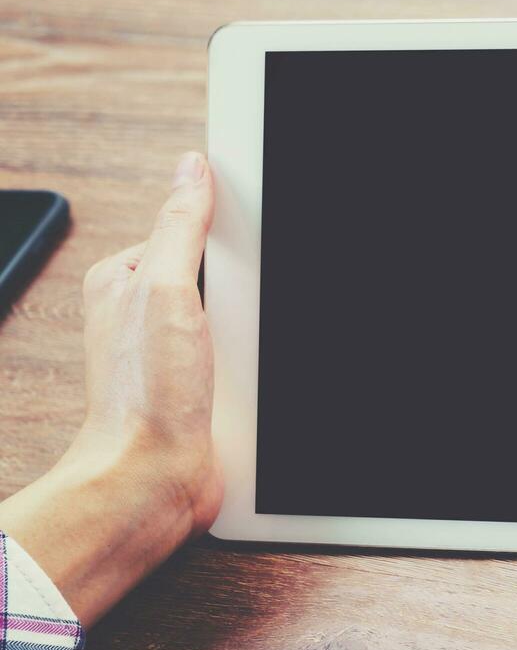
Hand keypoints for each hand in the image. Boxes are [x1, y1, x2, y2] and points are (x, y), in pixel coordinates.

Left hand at [0, 153, 217, 626]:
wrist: (153, 480)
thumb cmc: (142, 397)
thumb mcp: (164, 289)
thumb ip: (180, 226)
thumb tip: (192, 169)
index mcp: (126, 279)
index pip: (192, 231)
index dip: (228, 236)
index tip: (248, 250)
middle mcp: (149, 315)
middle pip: (225, 276)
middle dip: (247, 292)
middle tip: (241, 319)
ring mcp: (179, 353)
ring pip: (242, 321)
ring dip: (255, 337)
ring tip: (239, 360)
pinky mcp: (206, 388)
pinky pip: (249, 361)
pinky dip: (258, 369)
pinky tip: (250, 380)